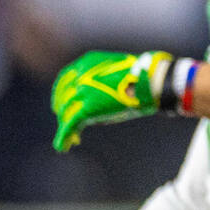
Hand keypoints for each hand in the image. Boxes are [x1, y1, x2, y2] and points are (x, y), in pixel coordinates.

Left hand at [51, 51, 171, 151]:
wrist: (149, 80)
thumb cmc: (142, 76)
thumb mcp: (116, 72)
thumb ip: (103, 81)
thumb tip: (103, 99)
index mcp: (87, 63)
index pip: (65, 80)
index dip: (60, 94)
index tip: (60, 104)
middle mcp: (80, 76)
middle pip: (63, 98)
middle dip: (63, 111)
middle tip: (66, 123)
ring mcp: (82, 92)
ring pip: (66, 113)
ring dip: (65, 126)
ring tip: (69, 140)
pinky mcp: (87, 109)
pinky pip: (70, 125)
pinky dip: (64, 136)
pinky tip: (63, 146)